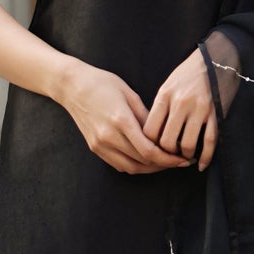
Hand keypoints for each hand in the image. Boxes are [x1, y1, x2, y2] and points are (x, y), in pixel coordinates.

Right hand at [56, 59, 191, 174]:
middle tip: (179, 161)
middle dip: (164, 165)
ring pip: (131, 168)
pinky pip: (119, 165)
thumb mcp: (130, 94)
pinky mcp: (95, 148)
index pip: (149, 151)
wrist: (72, 86)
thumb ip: (146, 117)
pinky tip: (146, 160)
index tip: (182, 159)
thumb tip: (163, 135)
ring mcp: (100, 145)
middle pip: (142, 162)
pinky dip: (135, 166)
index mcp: (121, 121)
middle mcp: (109, 137)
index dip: (168, 159)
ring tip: (165, 163)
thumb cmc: (102, 84)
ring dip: (150, 169)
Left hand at [142, 49, 218, 172]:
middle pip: (167, 141)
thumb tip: (153, 135)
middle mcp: (180, 103)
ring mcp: (199, 109)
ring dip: (185, 155)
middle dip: (167, 153)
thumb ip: (161, 108)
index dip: (149, 144)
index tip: (153, 148)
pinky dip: (205, 157)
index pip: (150, 129)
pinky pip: (209, 142)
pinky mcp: (216, 114)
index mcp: (165, 95)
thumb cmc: (188, 74)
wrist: (215, 59)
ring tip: (185, 156)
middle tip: (169, 156)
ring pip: (187, 144)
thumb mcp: (168, 85)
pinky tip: (201, 164)